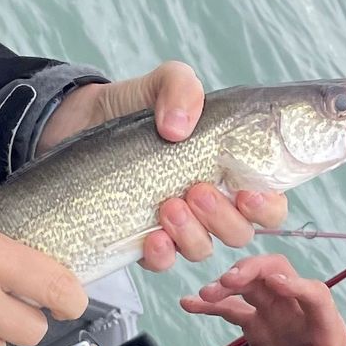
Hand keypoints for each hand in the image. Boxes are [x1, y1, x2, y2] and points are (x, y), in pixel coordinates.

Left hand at [35, 62, 288, 269]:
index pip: (269, 202)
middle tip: (197, 191)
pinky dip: (162, 255)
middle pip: (241, 233)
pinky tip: (152, 238)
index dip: (268, 207)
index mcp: (227, 170)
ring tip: (167, 205)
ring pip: (204, 249)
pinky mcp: (141, 239)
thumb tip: (178, 128)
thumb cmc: (132, 106)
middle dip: (224, 219)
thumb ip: (181, 87)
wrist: (75, 123)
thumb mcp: (162, 82)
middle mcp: (208, 203)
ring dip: (193, 234)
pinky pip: (163, 263)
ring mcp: (176, 224)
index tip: (248, 194)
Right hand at [180, 253, 345, 345]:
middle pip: (279, 274)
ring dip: (228, 285)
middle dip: (253, 270)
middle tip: (228, 280)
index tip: (274, 282)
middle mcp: (300, 312)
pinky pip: (234, 309)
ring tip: (205, 294)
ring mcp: (277, 315)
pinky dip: (214, 305)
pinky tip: (192, 303)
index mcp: (325, 327)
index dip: (296, 285)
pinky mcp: (258, 326)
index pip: (315, 295)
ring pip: (253, 286)